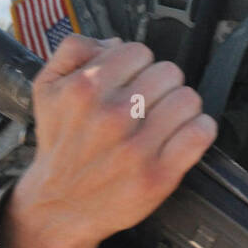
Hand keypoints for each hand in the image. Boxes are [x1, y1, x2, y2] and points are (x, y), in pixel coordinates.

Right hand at [10, 34, 217, 247]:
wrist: (58, 205)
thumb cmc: (61, 146)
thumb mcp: (46, 88)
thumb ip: (73, 51)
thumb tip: (114, 41)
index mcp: (84, 90)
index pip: (138, 51)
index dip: (137, 65)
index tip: (131, 82)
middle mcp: (111, 117)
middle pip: (168, 72)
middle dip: (160, 85)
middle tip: (148, 103)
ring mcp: (136, 148)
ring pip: (188, 98)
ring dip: (180, 107)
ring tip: (164, 120)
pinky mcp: (159, 176)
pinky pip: (201, 133)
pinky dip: (198, 131)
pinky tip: (181, 137)